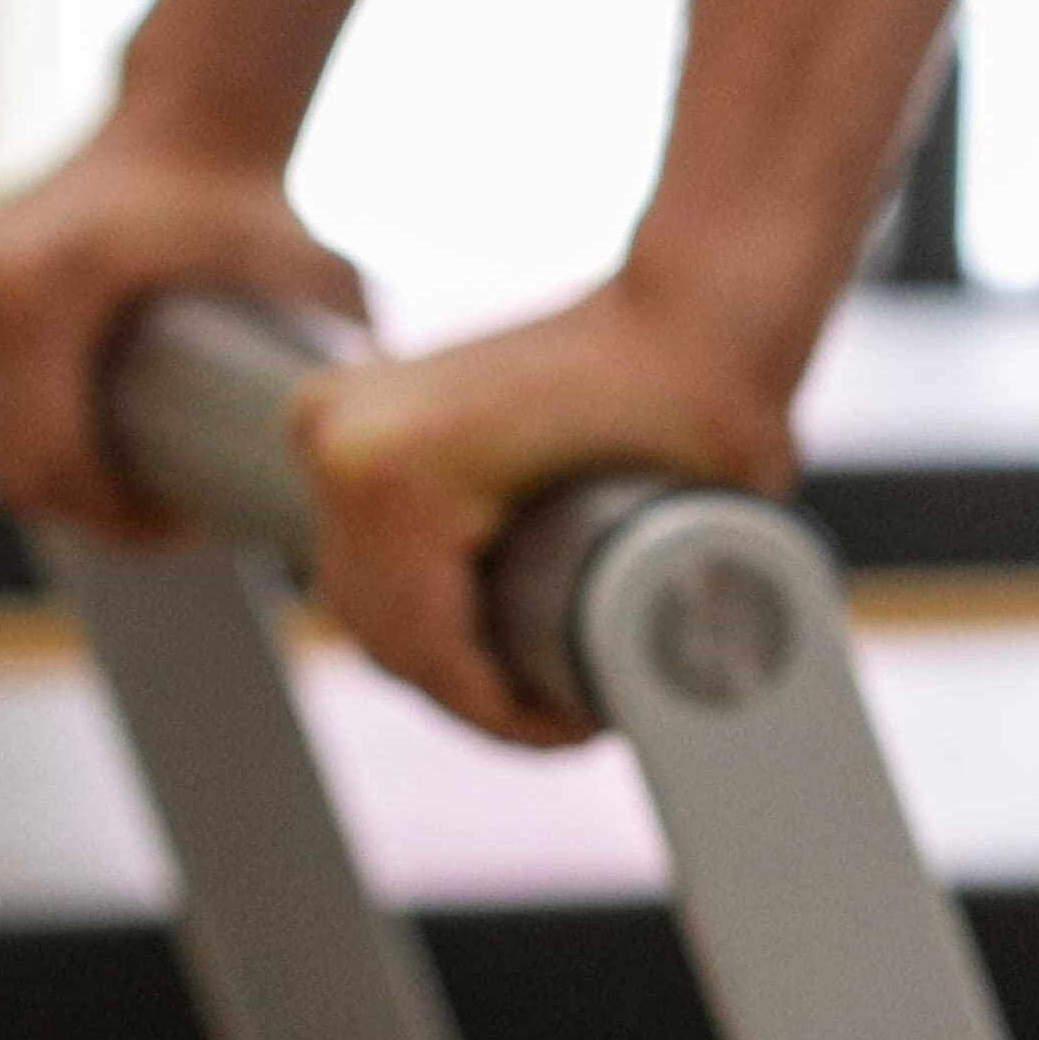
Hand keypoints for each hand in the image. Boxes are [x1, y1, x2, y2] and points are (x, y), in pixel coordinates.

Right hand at [0, 116, 371, 536]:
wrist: (183, 124)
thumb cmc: (242, 199)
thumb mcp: (305, 265)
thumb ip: (346, 343)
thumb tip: (368, 439)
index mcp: (30, 294)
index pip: (56, 464)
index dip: (125, 519)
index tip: (194, 523)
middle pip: (22, 472)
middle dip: (99, 511)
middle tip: (181, 518)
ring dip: (66, 481)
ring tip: (149, 486)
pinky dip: (33, 440)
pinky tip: (97, 449)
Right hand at [295, 274, 804, 746]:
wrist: (691, 305)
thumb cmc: (703, 401)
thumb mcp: (685, 533)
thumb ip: (660, 631)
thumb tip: (652, 722)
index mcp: (390, 473)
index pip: (428, 651)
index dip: (501, 716)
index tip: (575, 734)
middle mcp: (340, 440)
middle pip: (385, 630)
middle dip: (468, 694)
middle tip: (558, 725)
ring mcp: (335, 419)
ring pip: (367, 593)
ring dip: (437, 650)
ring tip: (530, 689)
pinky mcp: (351, 414)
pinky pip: (371, 543)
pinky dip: (420, 592)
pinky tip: (484, 631)